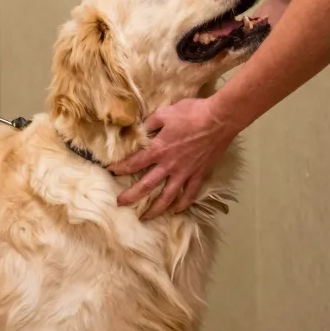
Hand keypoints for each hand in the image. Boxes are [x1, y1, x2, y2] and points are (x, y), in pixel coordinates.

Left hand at [110, 96, 237, 216]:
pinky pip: (190, 193)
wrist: (219, 119)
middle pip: (146, 185)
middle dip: (131, 196)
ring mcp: (185, 172)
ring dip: (155, 209)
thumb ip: (150, 123)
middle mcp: (169, 165)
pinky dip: (183, 203)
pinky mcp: (199, 174)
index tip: (110, 172)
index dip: (120, 168)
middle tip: (120, 203)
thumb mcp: (165, 113)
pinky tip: (177, 210)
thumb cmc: (191, 113)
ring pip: (167, 196)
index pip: (133, 163)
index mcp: (158, 149)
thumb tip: (140, 129)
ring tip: (146, 217)